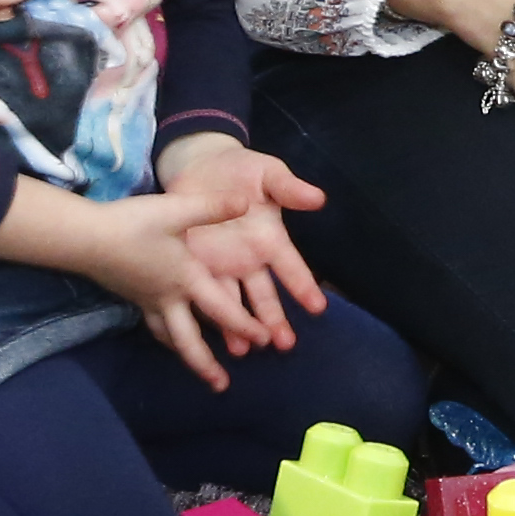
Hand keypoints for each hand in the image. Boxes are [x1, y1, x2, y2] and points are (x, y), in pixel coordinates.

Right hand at [58, 184, 268, 385]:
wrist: (85, 238)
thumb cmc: (132, 225)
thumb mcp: (176, 211)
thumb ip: (211, 207)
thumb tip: (245, 201)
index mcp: (186, 279)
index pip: (221, 310)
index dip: (245, 325)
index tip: (265, 341)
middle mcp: (168, 297)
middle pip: (189, 340)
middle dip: (206, 364)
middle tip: (222, 385)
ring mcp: (147, 300)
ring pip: (169, 337)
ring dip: (185, 355)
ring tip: (198, 368)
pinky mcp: (132, 296)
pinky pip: (154, 325)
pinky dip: (165, 335)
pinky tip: (167, 333)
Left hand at [156, 135, 333, 325]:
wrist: (200, 166)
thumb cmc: (241, 170)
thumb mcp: (268, 174)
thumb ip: (289, 188)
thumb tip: (319, 198)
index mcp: (270, 240)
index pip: (290, 267)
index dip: (303, 286)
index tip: (317, 307)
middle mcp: (249, 261)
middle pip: (265, 296)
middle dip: (274, 321)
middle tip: (284, 344)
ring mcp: (223, 267)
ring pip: (235, 303)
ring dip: (240, 328)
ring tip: (246, 349)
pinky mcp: (195, 268)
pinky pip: (202, 296)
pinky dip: (206, 316)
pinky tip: (206, 336)